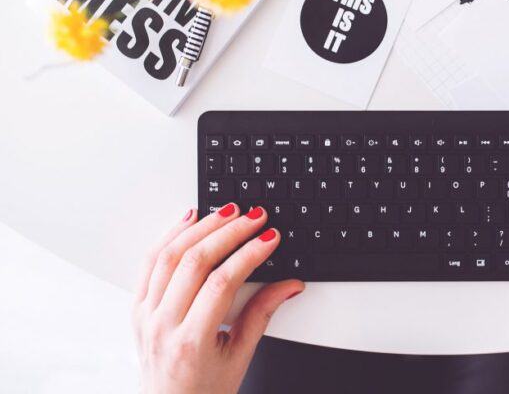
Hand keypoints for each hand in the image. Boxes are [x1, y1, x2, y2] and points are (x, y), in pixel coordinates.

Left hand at [133, 204, 303, 393]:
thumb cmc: (204, 391)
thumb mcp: (240, 356)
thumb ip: (262, 314)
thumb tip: (289, 285)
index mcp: (191, 342)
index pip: (222, 283)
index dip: (249, 254)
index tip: (269, 237)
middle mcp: (163, 326)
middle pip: (194, 262)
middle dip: (229, 232)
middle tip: (254, 218)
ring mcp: (145, 315)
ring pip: (168, 256)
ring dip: (201, 228)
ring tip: (227, 213)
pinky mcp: (138, 308)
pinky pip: (149, 262)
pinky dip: (170, 236)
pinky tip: (189, 220)